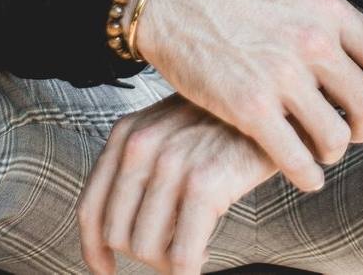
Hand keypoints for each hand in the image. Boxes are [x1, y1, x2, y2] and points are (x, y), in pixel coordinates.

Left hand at [77, 91, 275, 274]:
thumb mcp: (169, 130)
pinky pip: (182, 257)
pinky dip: (190, 269)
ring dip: (169, 262)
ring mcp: (171, 163)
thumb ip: (141, 166)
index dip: (94, 248)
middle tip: (173, 252)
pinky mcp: (204, 183)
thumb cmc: (222, 123)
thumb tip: (119, 230)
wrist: (271, 103)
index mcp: (125, 134)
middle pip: (117, 234)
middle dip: (144, 254)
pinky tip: (206, 254)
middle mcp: (140, 145)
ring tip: (194, 248)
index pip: (90, 207)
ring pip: (147, 249)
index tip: (106, 269)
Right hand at [126, 0, 362, 192]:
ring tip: (318, 148)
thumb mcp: (294, 1)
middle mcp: (312, 42)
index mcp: (328, 12)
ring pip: (336, 138)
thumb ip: (329, 30)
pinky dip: (306, 175)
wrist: (176, 1)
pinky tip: (303, 174)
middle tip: (346, 131)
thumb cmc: (234, 4)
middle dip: (361, 128)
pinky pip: (297, 159)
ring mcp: (282, 76)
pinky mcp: (250, 107)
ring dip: (331, 151)